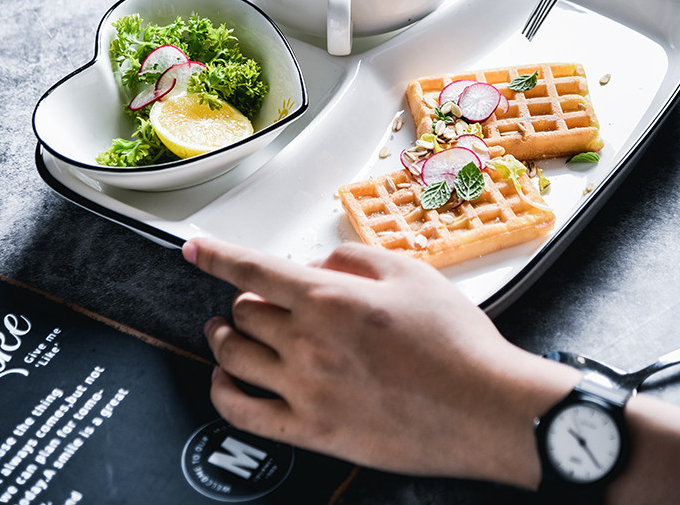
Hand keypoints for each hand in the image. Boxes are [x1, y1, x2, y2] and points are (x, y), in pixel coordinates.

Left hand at [182, 238, 576, 485]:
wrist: (484, 407)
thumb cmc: (456, 340)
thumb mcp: (411, 275)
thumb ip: (355, 259)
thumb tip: (318, 264)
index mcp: (331, 299)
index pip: (253, 269)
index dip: (217, 254)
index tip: (194, 248)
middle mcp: (309, 343)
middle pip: (244, 312)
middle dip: (242, 298)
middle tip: (252, 298)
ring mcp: (306, 390)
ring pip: (235, 356)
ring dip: (222, 338)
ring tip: (223, 331)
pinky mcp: (313, 431)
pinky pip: (244, 413)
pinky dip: (222, 392)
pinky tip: (223, 380)